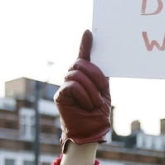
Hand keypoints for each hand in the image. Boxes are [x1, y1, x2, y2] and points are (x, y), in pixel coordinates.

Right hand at [54, 30, 111, 151]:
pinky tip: (86, 105)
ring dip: (91, 90)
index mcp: (86, 76)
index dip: (85, 44)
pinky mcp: (60, 95)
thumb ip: (100, 76)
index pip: (84, 57)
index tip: (89, 33)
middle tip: (101, 92)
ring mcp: (65, 86)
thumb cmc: (98, 113)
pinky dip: (84, 95)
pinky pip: (73, 86)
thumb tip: (100, 62)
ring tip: (94, 103)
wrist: (92, 131)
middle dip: (95, 76)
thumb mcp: (103, 91)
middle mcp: (73, 78)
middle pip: (81, 63)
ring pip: (77, 74)